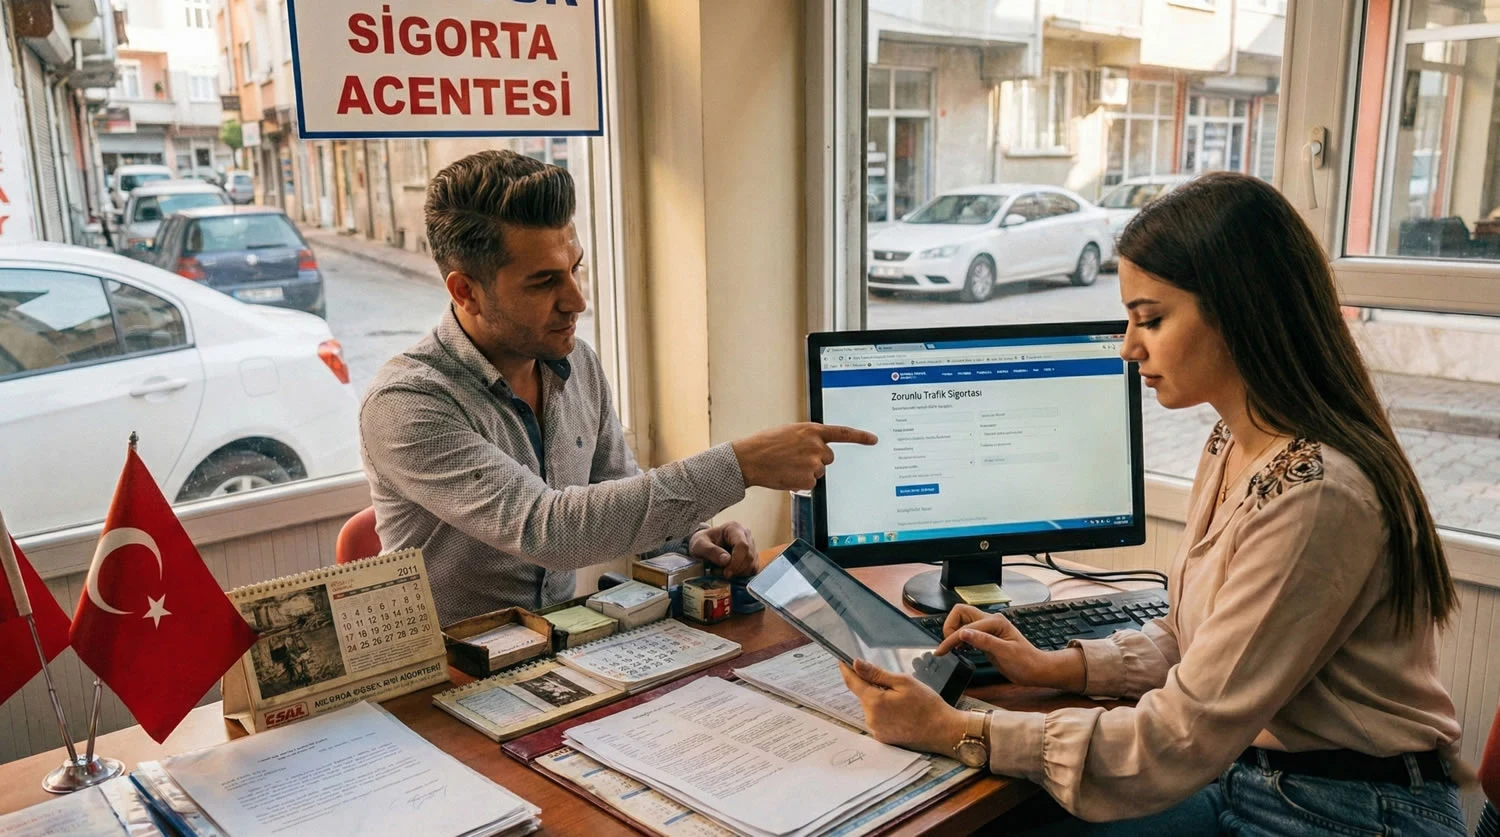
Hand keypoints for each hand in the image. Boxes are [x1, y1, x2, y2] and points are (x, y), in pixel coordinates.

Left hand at [689, 522, 756, 576]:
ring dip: (739, 573)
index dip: (736, 562)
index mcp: (733, 528)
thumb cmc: (701, 542)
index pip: (742, 546)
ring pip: (753, 564)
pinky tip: (732, 573)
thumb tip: (727, 560)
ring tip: (724, 572)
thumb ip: (711, 551)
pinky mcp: (752, 556)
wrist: (704, 545)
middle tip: (722, 574)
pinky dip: (743, 574)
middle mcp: (746, 534)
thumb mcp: (699, 545)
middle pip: (749, 556)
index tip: (726, 573)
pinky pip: (753, 568)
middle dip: (737, 569)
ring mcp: (751, 545)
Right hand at [731, 423, 877, 490]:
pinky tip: (786, 475)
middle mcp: (817, 446)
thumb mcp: (790, 432)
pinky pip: (811, 484)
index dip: (860, 437)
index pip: (843, 433)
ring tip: (786, 465)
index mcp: (812, 430)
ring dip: (806, 471)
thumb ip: (808, 437)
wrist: (749, 458)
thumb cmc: (765, 444)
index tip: (873, 439)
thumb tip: (817, 448)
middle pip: (827, 458)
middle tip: (794, 458)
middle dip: (815, 459)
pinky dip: (800, 482)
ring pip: (818, 471)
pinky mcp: (808, 480)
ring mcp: (814, 464)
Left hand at [838, 659, 966, 754]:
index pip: (853, 682)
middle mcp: (871, 719)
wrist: (943, 731)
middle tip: (894, 684)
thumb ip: (877, 673)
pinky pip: (877, 719)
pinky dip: (884, 712)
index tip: (842, 660)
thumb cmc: (927, 704)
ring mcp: (876, 730)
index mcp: (874, 702)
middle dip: (872, 686)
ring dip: (879, 699)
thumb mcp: (904, 682)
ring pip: (871, 707)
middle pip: (863, 695)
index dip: (846, 670)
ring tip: (903, 701)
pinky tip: (902, 712)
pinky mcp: (883, 738)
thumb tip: (856, 664)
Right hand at [936, 605, 1086, 691]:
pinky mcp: (987, 637)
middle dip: (950, 627)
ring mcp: (988, 629)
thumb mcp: (1005, 653)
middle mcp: (990, 621)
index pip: (965, 626)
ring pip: (962, 621)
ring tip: (952, 649)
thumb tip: (963, 633)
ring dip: (954, 633)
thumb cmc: (1026, 663)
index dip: (951, 639)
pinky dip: (960, 639)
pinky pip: (968, 632)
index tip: (942, 651)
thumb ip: (984, 641)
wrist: (1036, 671)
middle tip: (948, 645)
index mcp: (995, 622)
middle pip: (961, 612)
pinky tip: (961, 650)